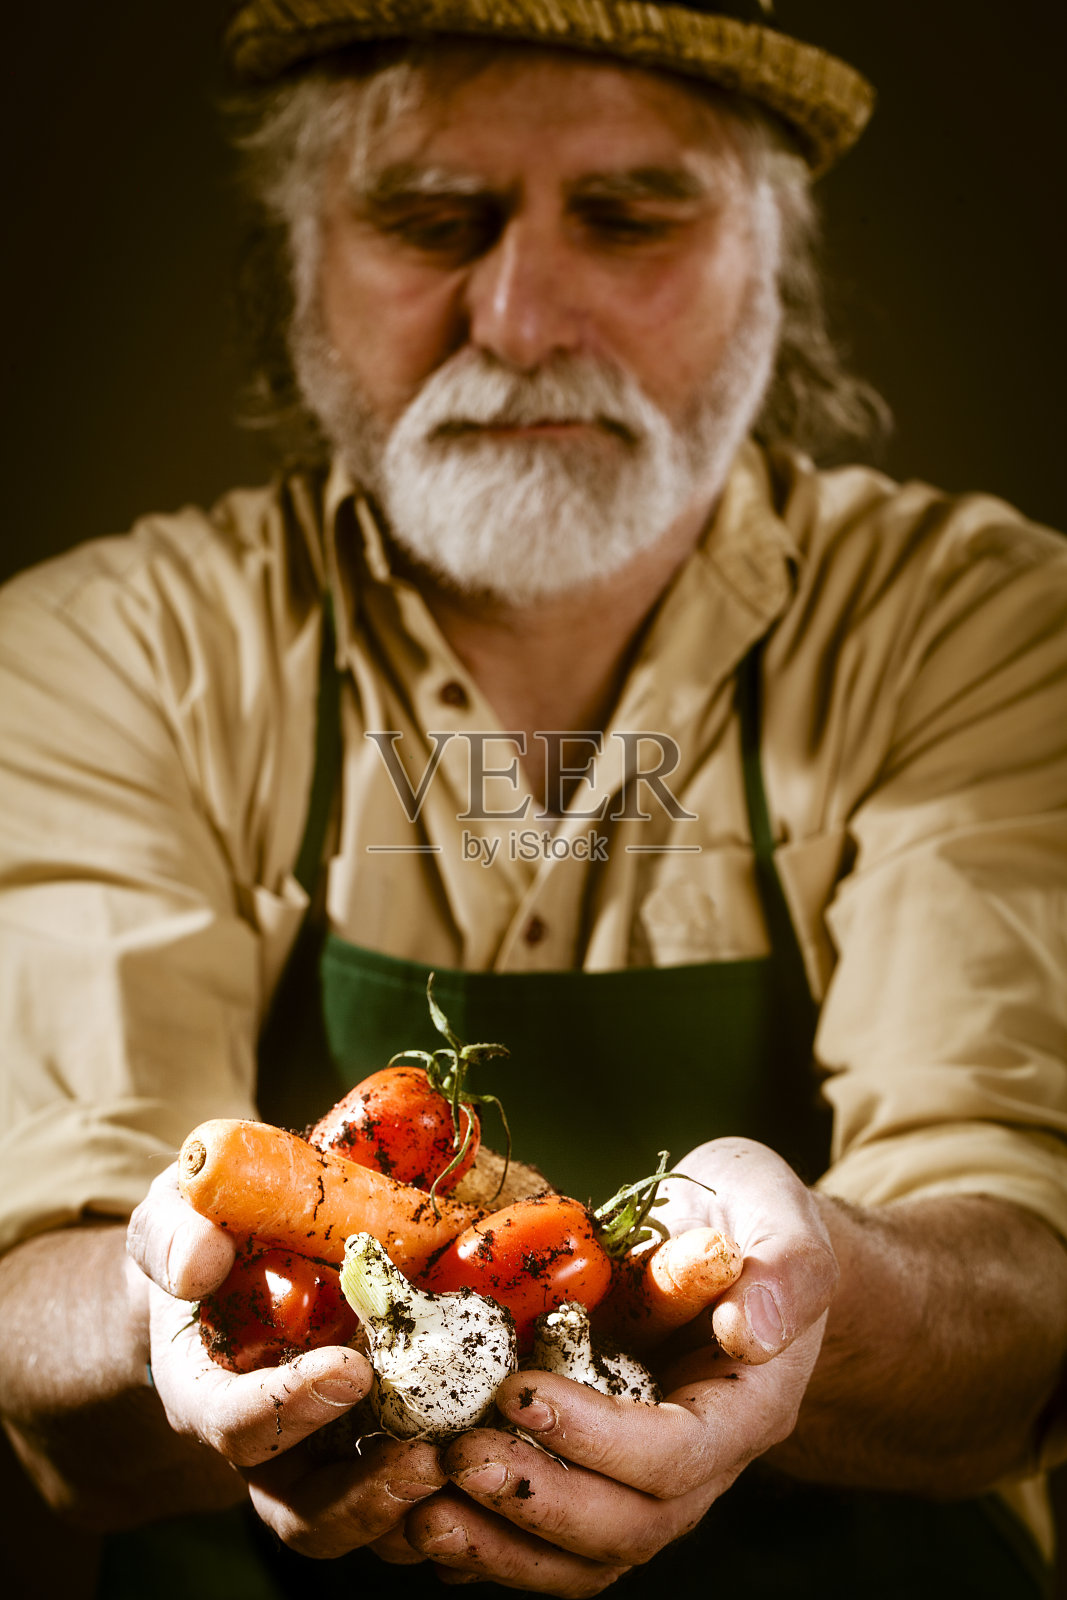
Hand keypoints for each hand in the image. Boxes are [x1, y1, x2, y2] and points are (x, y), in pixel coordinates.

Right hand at [126, 1164, 446, 1555]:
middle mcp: (262, 1442)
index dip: (289, 1408)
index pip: (235, 1426)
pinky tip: (500, 1461)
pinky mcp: (369, 1444)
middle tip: (429, 1462)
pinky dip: (450, 1496)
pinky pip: (405, 1499)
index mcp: (206, 1388)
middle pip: (303, 1509)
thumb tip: (199, 1266)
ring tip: (470, 1468)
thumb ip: (176, 1233)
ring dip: (417, 1507)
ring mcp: (320, 1452)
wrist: (230, 1257)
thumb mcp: (174, 1214)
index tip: (351, 1369)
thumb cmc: (205, 1232)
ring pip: (362, 1518)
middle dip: (366, 1496)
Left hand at [401, 1137, 837, 1594]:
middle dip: (537, 1502)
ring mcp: (646, 1479)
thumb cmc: (751, 1220)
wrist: (737, 1244)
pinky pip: (549, 1541)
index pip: (677, 1455)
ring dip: (502, 1547)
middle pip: (629, 1528)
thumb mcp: (777, 1213)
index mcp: (745, 1407)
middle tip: (455, 1456)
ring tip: (423, 1513)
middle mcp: (700, 1463)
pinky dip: (489, 1544)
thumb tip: (751, 1331)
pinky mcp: (598, 1474)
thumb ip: (786, 1269)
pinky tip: (420, 1522)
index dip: (597, 1438)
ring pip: (585, 1557)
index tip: (517, 1391)